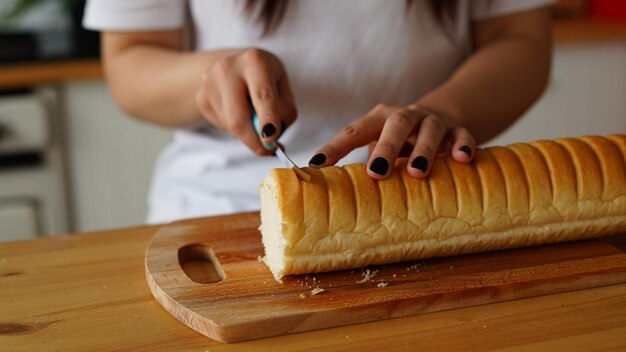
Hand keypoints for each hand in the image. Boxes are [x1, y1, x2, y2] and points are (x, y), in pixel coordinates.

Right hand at [195, 48, 296, 154]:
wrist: (235, 64)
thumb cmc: (266, 78)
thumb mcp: (283, 86)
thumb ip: (283, 110)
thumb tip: (271, 140)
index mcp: (254, 60)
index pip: (262, 96)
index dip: (268, 120)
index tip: (271, 139)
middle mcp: (227, 68)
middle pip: (238, 118)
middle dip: (254, 141)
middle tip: (268, 150)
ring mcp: (209, 83)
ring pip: (230, 126)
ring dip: (247, 133)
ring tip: (255, 117)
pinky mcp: (201, 98)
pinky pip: (222, 126)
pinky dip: (236, 129)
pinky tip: (240, 112)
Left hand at [309, 103, 475, 178]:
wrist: (443, 116)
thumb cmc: (400, 141)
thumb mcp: (379, 147)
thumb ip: (361, 166)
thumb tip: (333, 199)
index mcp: (378, 119)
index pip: (353, 131)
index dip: (334, 148)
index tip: (315, 166)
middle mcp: (405, 116)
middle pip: (395, 124)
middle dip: (386, 147)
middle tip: (377, 172)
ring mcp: (433, 121)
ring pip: (429, 129)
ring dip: (424, 150)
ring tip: (418, 173)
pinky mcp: (458, 129)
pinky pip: (462, 135)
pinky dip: (462, 145)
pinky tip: (462, 159)